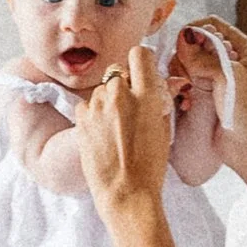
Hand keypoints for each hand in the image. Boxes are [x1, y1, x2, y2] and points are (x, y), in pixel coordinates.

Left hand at [77, 47, 180, 224]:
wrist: (126, 193)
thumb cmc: (150, 166)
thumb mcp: (164, 129)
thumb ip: (160, 100)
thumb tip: (158, 83)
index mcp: (147, 96)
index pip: (140, 54)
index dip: (141, 61)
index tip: (141, 71)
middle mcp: (121, 95)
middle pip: (118, 70)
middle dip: (124, 83)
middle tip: (129, 105)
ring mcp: (98, 106)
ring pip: (102, 88)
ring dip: (108, 99)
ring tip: (116, 125)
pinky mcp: (81, 119)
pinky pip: (88, 104)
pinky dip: (93, 113)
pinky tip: (102, 132)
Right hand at [175, 18, 246, 177]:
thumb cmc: (246, 111)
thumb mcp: (228, 75)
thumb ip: (204, 54)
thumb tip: (183, 37)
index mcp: (244, 49)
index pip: (213, 24)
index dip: (195, 30)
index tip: (182, 44)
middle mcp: (231, 60)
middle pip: (197, 43)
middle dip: (186, 56)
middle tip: (188, 74)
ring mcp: (218, 77)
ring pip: (188, 62)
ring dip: (183, 74)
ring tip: (187, 90)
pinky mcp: (207, 93)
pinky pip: (187, 80)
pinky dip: (183, 88)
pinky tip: (186, 101)